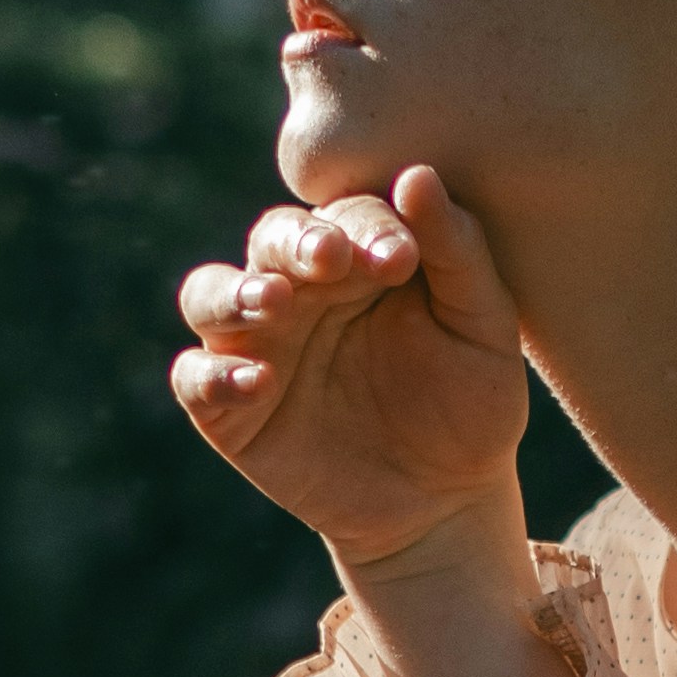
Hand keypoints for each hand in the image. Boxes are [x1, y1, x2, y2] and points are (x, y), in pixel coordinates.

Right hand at [170, 165, 531, 573]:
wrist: (446, 502)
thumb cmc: (469, 404)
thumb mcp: (481, 329)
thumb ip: (457, 253)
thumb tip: (417, 174)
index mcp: (356, 259)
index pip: (345, 215)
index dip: (366, 226)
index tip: (400, 257)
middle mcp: (298, 292)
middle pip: (271, 240)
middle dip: (296, 244)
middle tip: (330, 260)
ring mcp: (258, 348)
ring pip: (209, 294)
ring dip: (234, 292)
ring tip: (272, 303)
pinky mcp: (230, 411)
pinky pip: (194, 380)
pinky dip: (212, 375)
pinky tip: (256, 382)